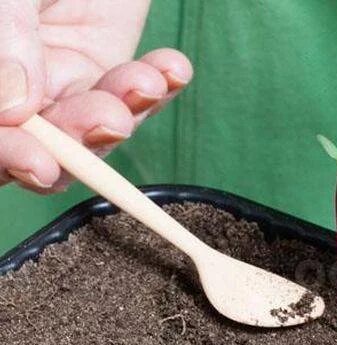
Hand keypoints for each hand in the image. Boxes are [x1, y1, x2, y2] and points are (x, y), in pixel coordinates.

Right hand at [0, 0, 192, 193]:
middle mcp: (18, 92)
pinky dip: (157, 87)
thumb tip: (13, 110)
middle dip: (77, 143)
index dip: (9, 156)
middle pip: (43, 147)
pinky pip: (138, 96)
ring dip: (123, 113)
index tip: (38, 162)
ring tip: (145, 82)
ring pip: (95, 129)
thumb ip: (4, 39)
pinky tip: (170, 69)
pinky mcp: (112, 70)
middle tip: (109, 120)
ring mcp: (65, 84)